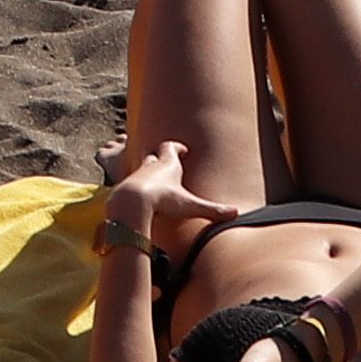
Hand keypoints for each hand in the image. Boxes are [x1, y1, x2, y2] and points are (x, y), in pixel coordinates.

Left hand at [104, 145, 239, 255]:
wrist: (131, 202)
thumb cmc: (162, 199)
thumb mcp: (190, 206)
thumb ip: (212, 210)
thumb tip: (236, 214)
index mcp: (168, 164)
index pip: (170, 147)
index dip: (176, 147)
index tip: (183, 150)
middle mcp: (151, 166)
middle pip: (152, 152)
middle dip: (159, 155)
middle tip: (165, 160)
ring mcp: (136, 175)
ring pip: (141, 167)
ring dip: (147, 171)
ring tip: (154, 181)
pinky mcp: (124, 188)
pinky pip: (131, 184)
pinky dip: (137, 187)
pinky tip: (141, 198)